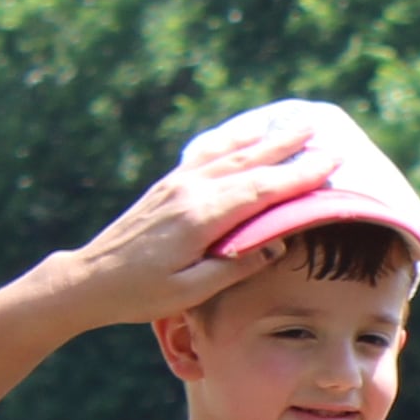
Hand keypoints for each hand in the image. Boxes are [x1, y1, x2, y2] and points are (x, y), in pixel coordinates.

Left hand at [45, 103, 353, 328]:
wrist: (89, 279)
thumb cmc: (140, 294)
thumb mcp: (190, 292)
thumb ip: (235, 266)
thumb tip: (278, 243)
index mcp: (200, 217)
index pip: (261, 189)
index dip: (298, 175)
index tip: (330, 163)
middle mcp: (190, 191)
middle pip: (250, 162)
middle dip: (289, 147)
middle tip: (323, 133)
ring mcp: (177, 184)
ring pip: (230, 154)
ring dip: (265, 139)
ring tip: (294, 125)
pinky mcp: (167, 186)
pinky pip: (208, 155)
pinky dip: (233, 142)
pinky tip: (245, 135)